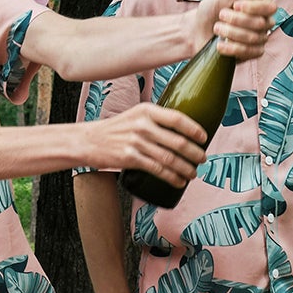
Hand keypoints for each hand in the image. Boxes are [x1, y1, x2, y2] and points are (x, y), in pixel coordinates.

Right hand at [88, 103, 204, 186]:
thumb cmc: (116, 129)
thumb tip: (183, 130)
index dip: (194, 129)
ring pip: (170, 158)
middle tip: (202, 159)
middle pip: (178, 141)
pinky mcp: (130, 158)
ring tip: (193, 173)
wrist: (89, 140)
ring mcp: (136, 142)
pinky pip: (158, 170)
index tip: (204, 138)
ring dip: (186, 168)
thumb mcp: (135, 115)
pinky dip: (172, 178)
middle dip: (195, 153)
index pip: (177, 118)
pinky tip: (179, 181)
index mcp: (146, 110)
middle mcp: (142, 124)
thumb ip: (156, 119)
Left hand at [192, 0, 273, 59]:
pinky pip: (248, 52)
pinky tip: (220, 44)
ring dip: (230, 32)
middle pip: (260, 24)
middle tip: (221, 15)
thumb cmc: (212, 9)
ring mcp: (259, 39)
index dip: (253, 7)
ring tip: (217, 28)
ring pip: (252, 38)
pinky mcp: (251, 54)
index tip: (236, 5)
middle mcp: (263, 23)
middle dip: (236, 20)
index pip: (269, 7)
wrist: (197, 29)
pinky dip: (231, 48)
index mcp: (259, 6)